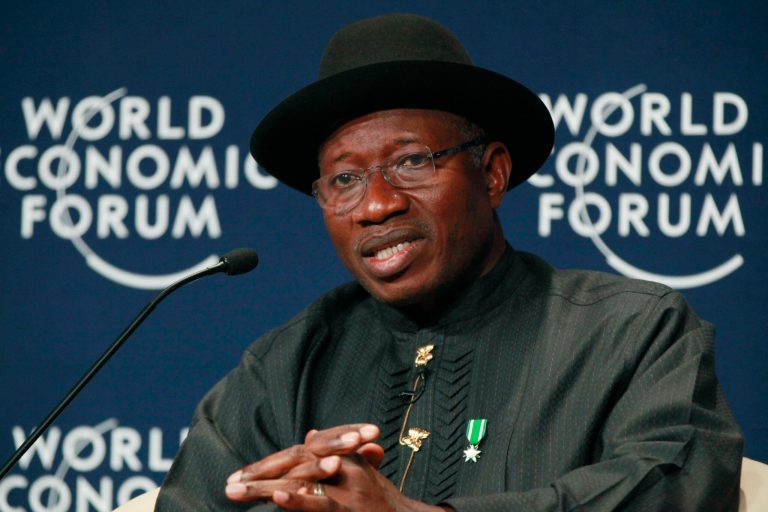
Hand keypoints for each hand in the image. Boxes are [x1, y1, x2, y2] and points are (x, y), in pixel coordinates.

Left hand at [225, 423, 449, 510]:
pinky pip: (321, 505)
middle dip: (260, 473)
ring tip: (238, 490)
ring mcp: (349, 490)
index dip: (269, 464)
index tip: (240, 475)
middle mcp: (346, 469)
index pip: (301, 454)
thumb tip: (312, 434)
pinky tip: (278, 497)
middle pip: (296, 462)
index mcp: (344, 458)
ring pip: (302, 482)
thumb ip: (336, 453)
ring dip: (266, 487)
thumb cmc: (384, 501)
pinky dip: (299, 500)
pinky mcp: (350, 510)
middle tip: (229, 485)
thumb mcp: (362, 473)